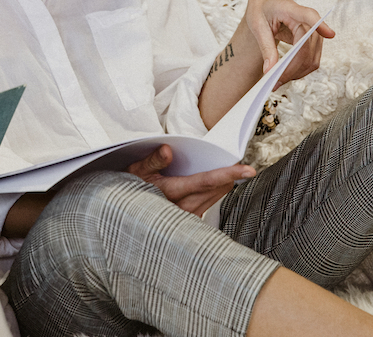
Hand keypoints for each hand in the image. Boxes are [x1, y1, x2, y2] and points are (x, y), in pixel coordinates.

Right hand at [126, 144, 254, 216]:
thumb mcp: (134, 172)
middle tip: (239, 163)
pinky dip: (214, 191)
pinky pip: (208, 203)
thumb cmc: (129, 189)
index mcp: (170, 193)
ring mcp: (186, 217)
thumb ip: (152, 161)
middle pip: (215, 189)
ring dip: (223, 183)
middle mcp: (181, 209)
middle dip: (229, 176)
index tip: (249, 170)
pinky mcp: (188, 222)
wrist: (123, 214)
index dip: (228, 174)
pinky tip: (214, 184)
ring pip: (214, 196)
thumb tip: (167, 150)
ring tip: (229, 171)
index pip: (205, 181)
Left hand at [242, 0, 334, 88]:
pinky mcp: (315, 43)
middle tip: (273, 83)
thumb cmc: (262, 11)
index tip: (331, 34)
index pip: (310, 16)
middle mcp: (308, 21)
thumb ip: (266, 48)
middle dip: (291, 69)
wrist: (269, 5)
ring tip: (276, 81)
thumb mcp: (257, 26)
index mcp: (291, 10)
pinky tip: (285, 75)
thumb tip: (269, 71)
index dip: (321, 26)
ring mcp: (315, 33)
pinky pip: (311, 63)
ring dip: (295, 74)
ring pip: (311, 60)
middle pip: (306, 50)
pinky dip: (299, 72)